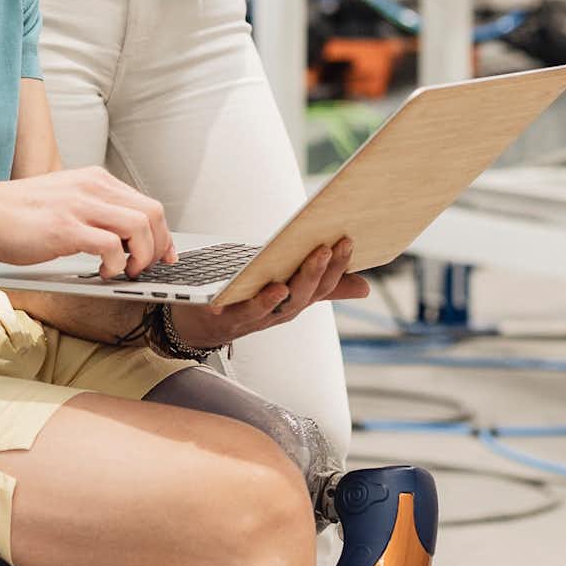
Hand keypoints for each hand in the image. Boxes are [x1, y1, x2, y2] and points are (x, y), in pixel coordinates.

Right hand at [0, 171, 176, 278]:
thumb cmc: (18, 213)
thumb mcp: (65, 199)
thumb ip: (92, 210)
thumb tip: (122, 239)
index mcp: (95, 180)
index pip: (147, 204)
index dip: (162, 234)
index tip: (166, 256)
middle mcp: (93, 187)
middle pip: (152, 213)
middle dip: (160, 246)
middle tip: (149, 269)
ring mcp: (80, 206)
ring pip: (139, 227)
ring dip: (142, 256)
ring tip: (127, 272)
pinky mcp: (65, 228)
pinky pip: (110, 246)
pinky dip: (116, 264)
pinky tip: (104, 273)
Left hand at [171, 240, 369, 350]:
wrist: (200, 324)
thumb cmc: (247, 300)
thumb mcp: (288, 289)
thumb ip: (323, 288)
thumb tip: (365, 288)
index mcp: (295, 302)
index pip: (323, 285)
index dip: (338, 266)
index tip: (348, 240)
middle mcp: (280, 313)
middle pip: (304, 295)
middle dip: (319, 271)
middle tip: (330, 245)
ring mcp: (254, 319)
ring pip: (280, 305)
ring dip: (294, 285)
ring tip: (308, 262)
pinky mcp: (227, 319)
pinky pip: (245, 311)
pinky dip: (259, 302)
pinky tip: (270, 287)